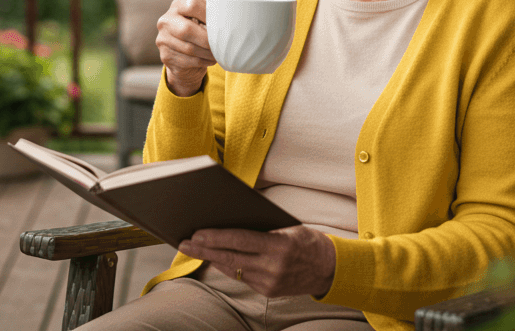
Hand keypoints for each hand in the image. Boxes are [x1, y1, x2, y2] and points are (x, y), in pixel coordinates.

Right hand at [155, 0, 214, 95]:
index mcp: (178, 5)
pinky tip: (211, 60)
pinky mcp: (165, 56)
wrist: (183, 54)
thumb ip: (213, 15)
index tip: (222, 24)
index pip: (193, 5)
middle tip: (222, 44)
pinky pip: (187, 60)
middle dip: (207, 40)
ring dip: (208, 53)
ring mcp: (162, 39)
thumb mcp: (204, 19)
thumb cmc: (200, 31)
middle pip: (187, 30)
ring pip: (188, 48)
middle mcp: (166, 20)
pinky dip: (203, 61)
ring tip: (219, 54)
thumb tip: (235, 21)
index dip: (209, 14)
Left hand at [177, 226, 335, 297]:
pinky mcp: (268, 292)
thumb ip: (263, 229)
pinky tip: (216, 259)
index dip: (216, 237)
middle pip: (231, 258)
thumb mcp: (289, 228)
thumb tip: (230, 222)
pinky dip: (228, 267)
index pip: (240, 240)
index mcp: (280, 245)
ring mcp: (270, 282)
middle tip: (184, 242)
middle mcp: (273, 267)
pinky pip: (242, 277)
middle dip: (204, 250)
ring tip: (194, 248)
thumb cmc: (308, 241)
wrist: (330, 269)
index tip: (196, 233)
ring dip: (212, 258)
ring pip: (233, 269)